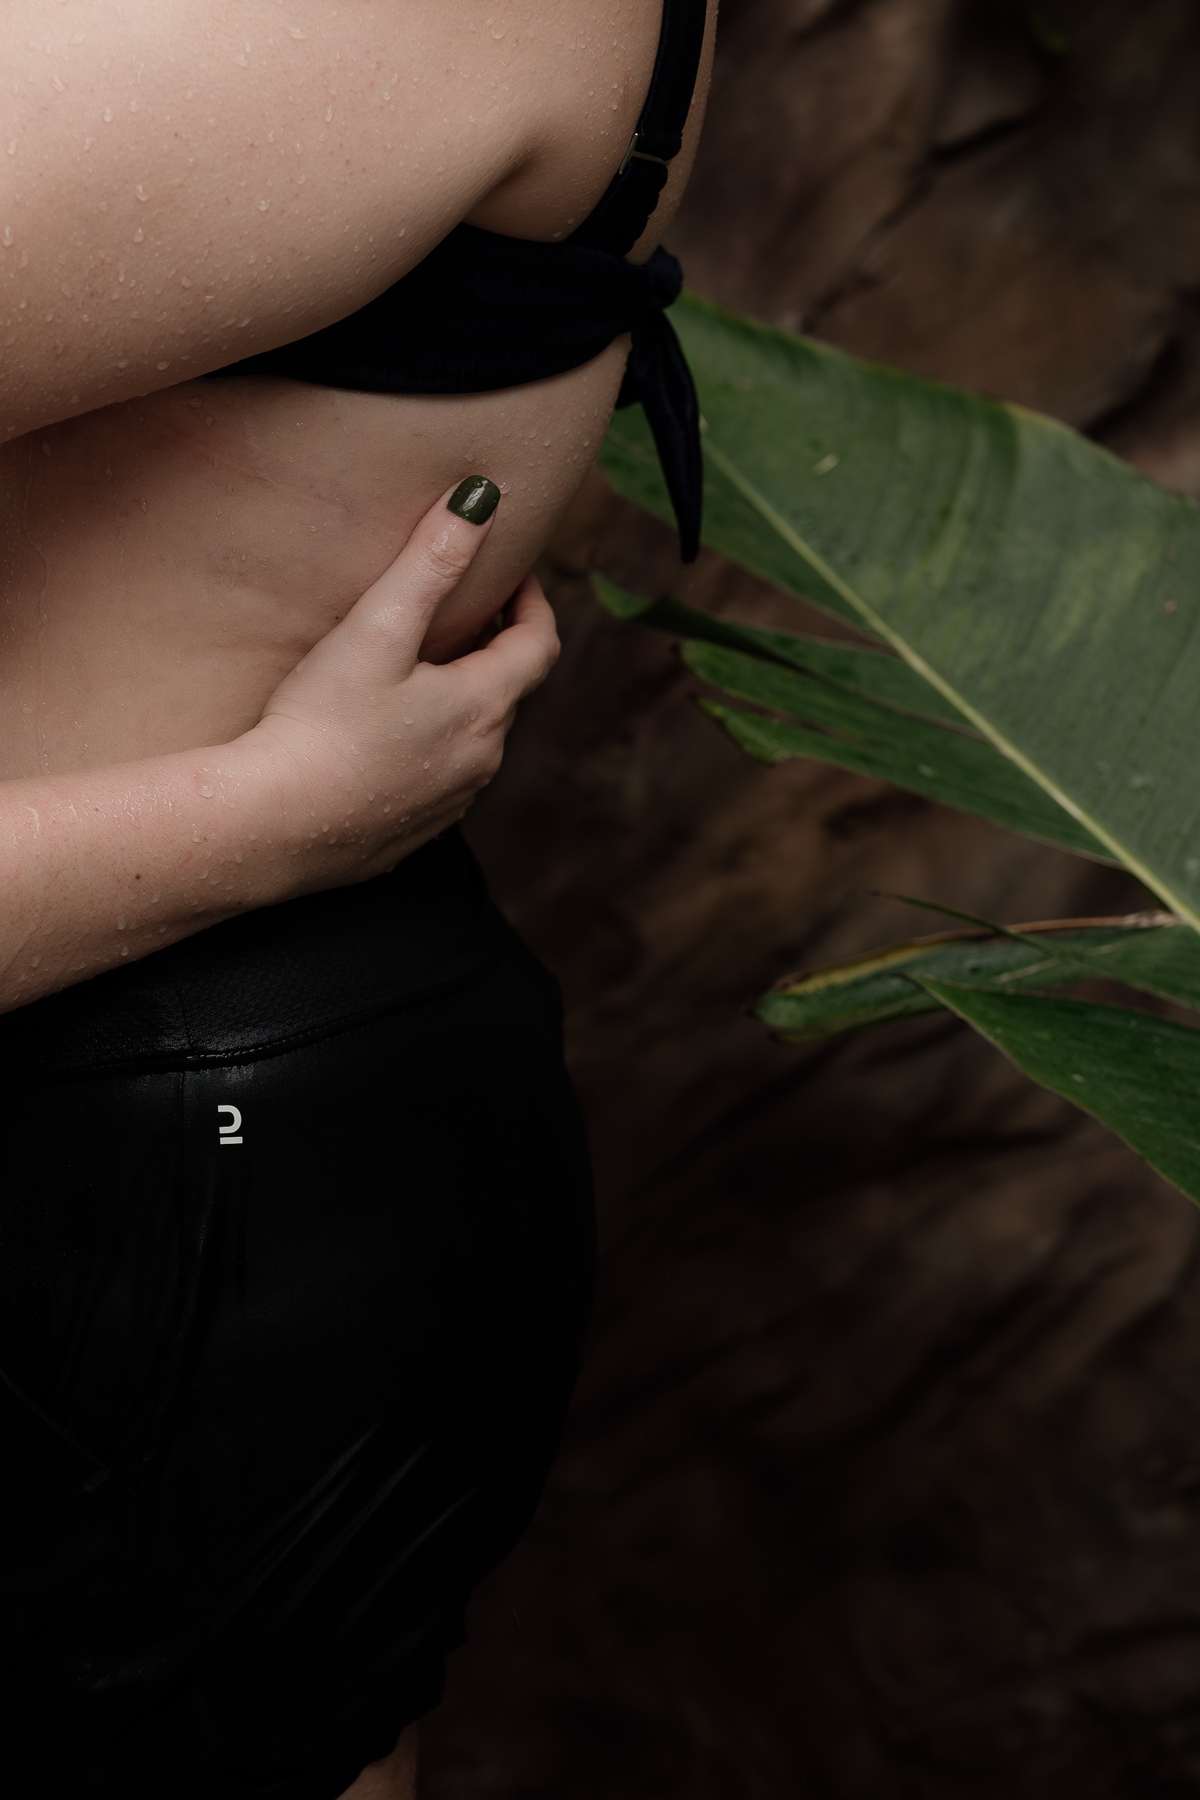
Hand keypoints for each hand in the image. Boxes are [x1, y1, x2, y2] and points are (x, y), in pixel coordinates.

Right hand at [242, 479, 558, 889]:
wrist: (272, 828)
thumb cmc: (320, 725)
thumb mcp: (377, 628)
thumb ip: (431, 561)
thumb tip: (481, 499)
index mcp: (484, 707)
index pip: (538, 645)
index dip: (532, 603)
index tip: (511, 575)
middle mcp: (481, 760)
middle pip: (505, 691)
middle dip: (489, 648)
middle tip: (458, 612)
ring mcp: (450, 802)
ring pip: (472, 738)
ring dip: (458, 700)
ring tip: (415, 671)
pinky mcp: (412, 832)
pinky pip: (436, 779)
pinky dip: (426, 747)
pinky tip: (380, 736)